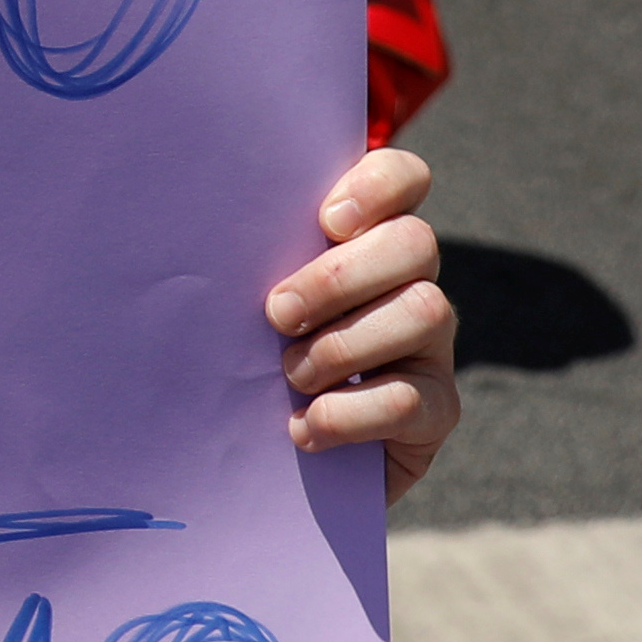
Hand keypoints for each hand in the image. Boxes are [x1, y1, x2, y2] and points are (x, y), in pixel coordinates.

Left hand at [272, 147, 457, 500]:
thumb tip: (204, 233)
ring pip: (424, 311)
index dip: (379, 186)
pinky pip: (411, 399)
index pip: (403, 178)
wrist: (279, 463)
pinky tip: (305, 427)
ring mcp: (433, 345)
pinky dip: (349, 414)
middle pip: (414, 242)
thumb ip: (253, 261)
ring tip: (292, 374)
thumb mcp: (253, 304)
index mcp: (369, 240)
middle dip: (339, 276)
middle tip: (278, 313)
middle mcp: (412, 282)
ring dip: (343, 345)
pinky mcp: (437, 409)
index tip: (326, 221)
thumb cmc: (254, 358)